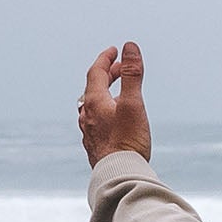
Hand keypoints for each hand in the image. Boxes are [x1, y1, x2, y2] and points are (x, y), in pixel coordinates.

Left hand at [78, 42, 152, 166]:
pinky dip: (105, 110)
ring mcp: (89, 131)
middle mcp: (87, 114)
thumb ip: (132, 75)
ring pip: (93, 105)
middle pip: (94, 88)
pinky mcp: (95, 145)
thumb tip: (130, 47)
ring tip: (118, 92)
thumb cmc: (128, 141)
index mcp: (94, 102)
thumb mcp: (133, 104)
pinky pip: (96, 120)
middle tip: (122, 68)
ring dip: (105, 93)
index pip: (96, 72)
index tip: (115, 51)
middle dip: (108, 75)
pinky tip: (113, 120)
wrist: (118, 175)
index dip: (106, 59)